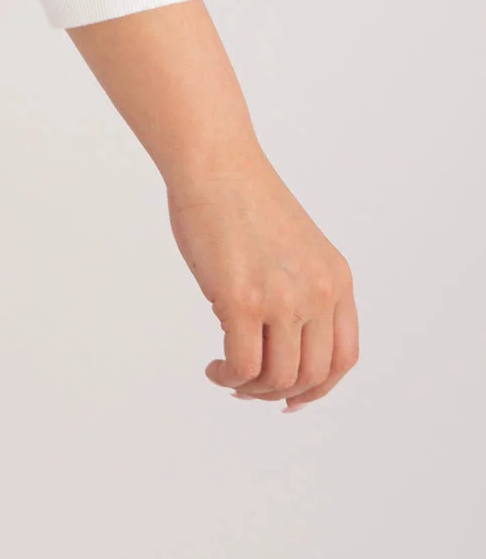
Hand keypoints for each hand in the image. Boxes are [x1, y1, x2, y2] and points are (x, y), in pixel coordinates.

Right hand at [167, 155, 357, 411]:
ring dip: (250, 387)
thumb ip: (299, 288)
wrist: (214, 161)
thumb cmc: (240, 196)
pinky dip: (228, 376)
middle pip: (312, 375)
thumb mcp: (295, 246)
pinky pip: (242, 365)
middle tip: (247, 387)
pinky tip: (214, 367)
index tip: (292, 397)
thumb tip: (275, 342)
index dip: (319, 388)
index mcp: (336, 279)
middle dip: (278, 392)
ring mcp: (282, 298)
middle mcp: (318, 292)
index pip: (343, 357)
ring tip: (226, 374)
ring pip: (278, 377)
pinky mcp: (242, 300)